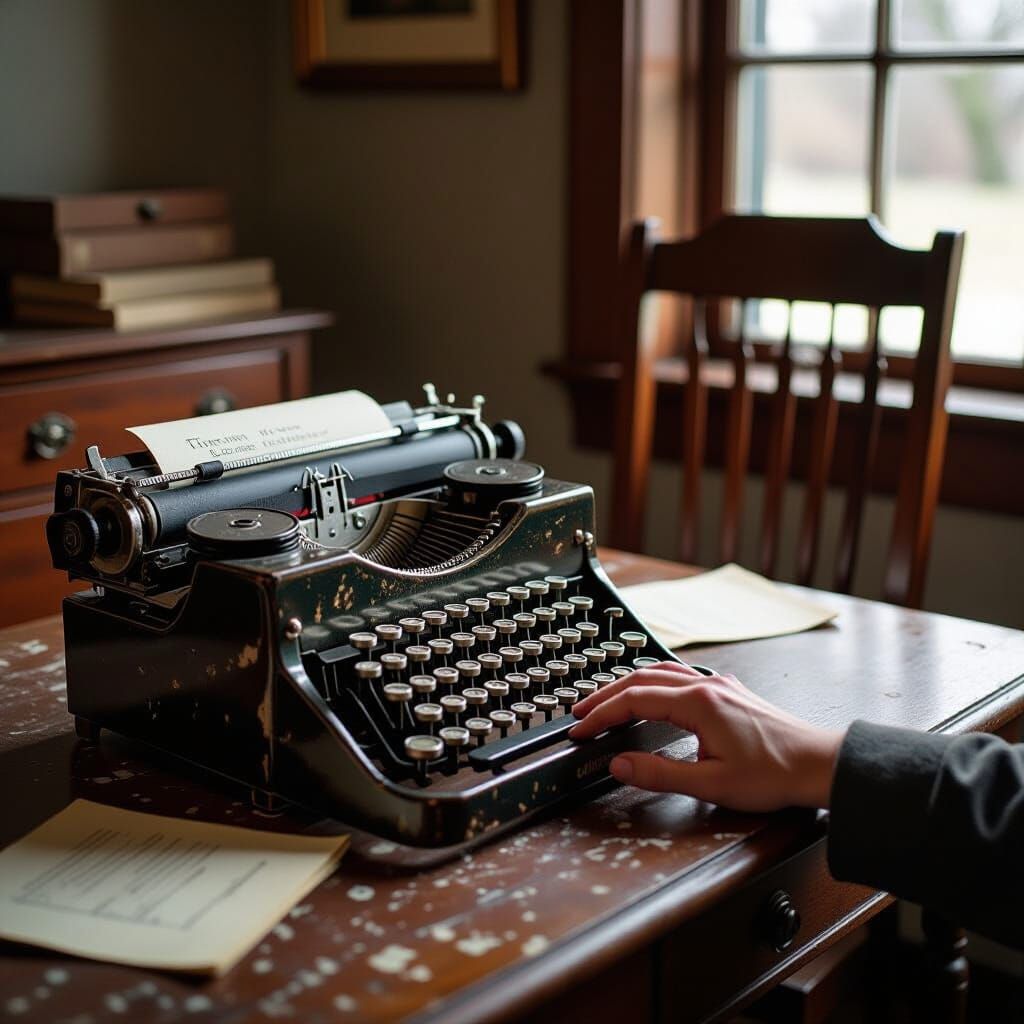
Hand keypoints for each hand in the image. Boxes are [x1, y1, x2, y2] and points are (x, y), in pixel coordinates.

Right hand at [569, 662, 843, 811]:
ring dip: (629, 684)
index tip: (580, 729)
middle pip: (642, 679)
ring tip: (607, 700)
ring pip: (661, 672)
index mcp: (698, 703)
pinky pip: (680, 676)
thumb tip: (619, 764)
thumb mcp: (711, 784)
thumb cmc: (775, 774)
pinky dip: (653, 681)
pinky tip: (653, 693)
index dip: (601, 715)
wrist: (820, 765)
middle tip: (581, 712)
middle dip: (606, 695)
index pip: (634, 700)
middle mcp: (707, 686)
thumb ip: (660, 774)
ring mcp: (719, 686)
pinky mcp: (729, 693)